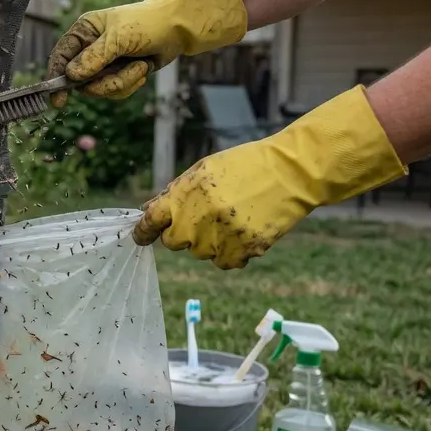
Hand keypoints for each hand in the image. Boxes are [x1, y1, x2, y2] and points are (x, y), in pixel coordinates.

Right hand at [46, 0, 247, 107]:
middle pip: (80, 81)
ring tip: (139, 66)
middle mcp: (90, 48)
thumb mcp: (119, 38)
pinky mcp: (118, 74)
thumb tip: (71, 75)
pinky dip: (130, 84)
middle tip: (121, 72)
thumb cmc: (147, 24)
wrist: (178, 29)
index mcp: (85, 31)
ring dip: (122, 82)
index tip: (58, 100)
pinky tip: (142, 70)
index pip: (61, 56)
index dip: (56, 77)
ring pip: (99, 89)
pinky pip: (114, 92)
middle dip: (104, 82)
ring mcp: (104, 63)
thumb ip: (94, 57)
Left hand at [132, 86, 406, 268]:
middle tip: (204, 219)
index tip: (140, 237)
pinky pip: (225, 263)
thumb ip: (177, 193)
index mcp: (185, 193)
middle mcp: (198, 217)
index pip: (151, 221)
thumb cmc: (246, 166)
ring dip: (210, 242)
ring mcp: (221, 235)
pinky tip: (243, 234)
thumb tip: (150, 213)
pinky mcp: (244, 248)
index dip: (143, 232)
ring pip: (200, 253)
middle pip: (174, 243)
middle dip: (183, 234)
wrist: (291, 171)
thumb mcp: (204, 169)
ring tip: (232, 219)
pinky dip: (231, 254)